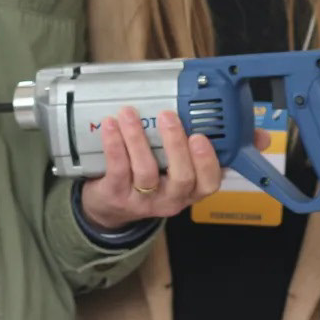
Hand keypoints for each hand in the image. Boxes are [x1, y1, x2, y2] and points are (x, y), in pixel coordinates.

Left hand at [79, 107, 223, 230]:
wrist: (110, 206)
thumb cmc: (146, 181)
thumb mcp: (169, 171)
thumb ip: (179, 149)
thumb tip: (183, 112)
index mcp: (188, 190)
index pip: (209, 182)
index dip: (207, 161)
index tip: (199, 136)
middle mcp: (169, 199)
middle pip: (182, 178)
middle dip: (176, 144)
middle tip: (168, 116)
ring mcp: (143, 201)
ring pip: (145, 171)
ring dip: (138, 138)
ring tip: (130, 114)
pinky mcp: (116, 196)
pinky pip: (118, 169)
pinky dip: (115, 144)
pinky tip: (111, 125)